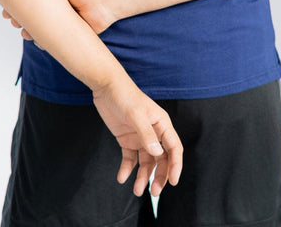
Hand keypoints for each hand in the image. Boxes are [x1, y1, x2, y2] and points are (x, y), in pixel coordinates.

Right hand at [1, 0, 115, 40]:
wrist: (100, 1)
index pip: (24, 0)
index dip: (12, 5)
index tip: (5, 10)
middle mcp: (49, 9)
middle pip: (26, 17)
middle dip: (16, 20)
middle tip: (13, 21)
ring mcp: (55, 23)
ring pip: (34, 30)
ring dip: (27, 32)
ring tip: (25, 31)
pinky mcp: (62, 36)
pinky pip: (47, 41)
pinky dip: (40, 41)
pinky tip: (37, 38)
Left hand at [92, 74, 182, 197]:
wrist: (106, 86)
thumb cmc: (125, 96)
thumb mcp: (136, 114)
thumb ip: (146, 134)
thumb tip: (158, 154)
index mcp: (162, 124)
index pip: (174, 148)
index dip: (175, 165)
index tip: (173, 182)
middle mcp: (154, 133)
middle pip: (161, 159)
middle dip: (159, 176)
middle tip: (154, 193)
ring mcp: (140, 137)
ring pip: (146, 162)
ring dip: (143, 176)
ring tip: (136, 191)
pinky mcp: (127, 140)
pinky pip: (130, 158)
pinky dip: (127, 169)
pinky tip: (122, 178)